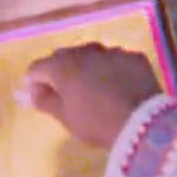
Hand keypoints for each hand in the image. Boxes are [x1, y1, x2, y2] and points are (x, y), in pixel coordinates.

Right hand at [20, 44, 164, 150]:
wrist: (143, 124)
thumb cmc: (96, 123)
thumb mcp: (66, 118)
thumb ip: (45, 101)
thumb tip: (33, 91)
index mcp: (62, 66)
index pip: (37, 68)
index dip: (34, 83)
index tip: (39, 98)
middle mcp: (85, 51)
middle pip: (63, 57)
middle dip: (60, 72)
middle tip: (66, 93)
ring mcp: (112, 51)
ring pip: (91, 55)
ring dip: (87, 68)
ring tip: (93, 88)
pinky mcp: (134, 57)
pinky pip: (116, 60)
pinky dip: (111, 70)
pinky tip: (118, 87)